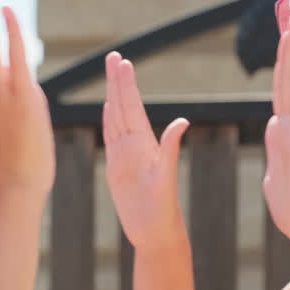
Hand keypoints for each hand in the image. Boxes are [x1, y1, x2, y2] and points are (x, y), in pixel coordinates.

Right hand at [103, 52, 189, 250]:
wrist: (155, 233)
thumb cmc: (162, 210)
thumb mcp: (165, 178)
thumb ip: (170, 149)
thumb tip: (182, 121)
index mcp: (145, 145)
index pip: (133, 107)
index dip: (126, 85)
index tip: (122, 62)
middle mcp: (136, 146)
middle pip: (123, 106)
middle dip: (117, 82)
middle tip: (113, 56)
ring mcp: (126, 155)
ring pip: (117, 118)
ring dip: (113, 95)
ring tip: (111, 74)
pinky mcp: (118, 168)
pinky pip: (111, 138)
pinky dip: (108, 120)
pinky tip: (108, 107)